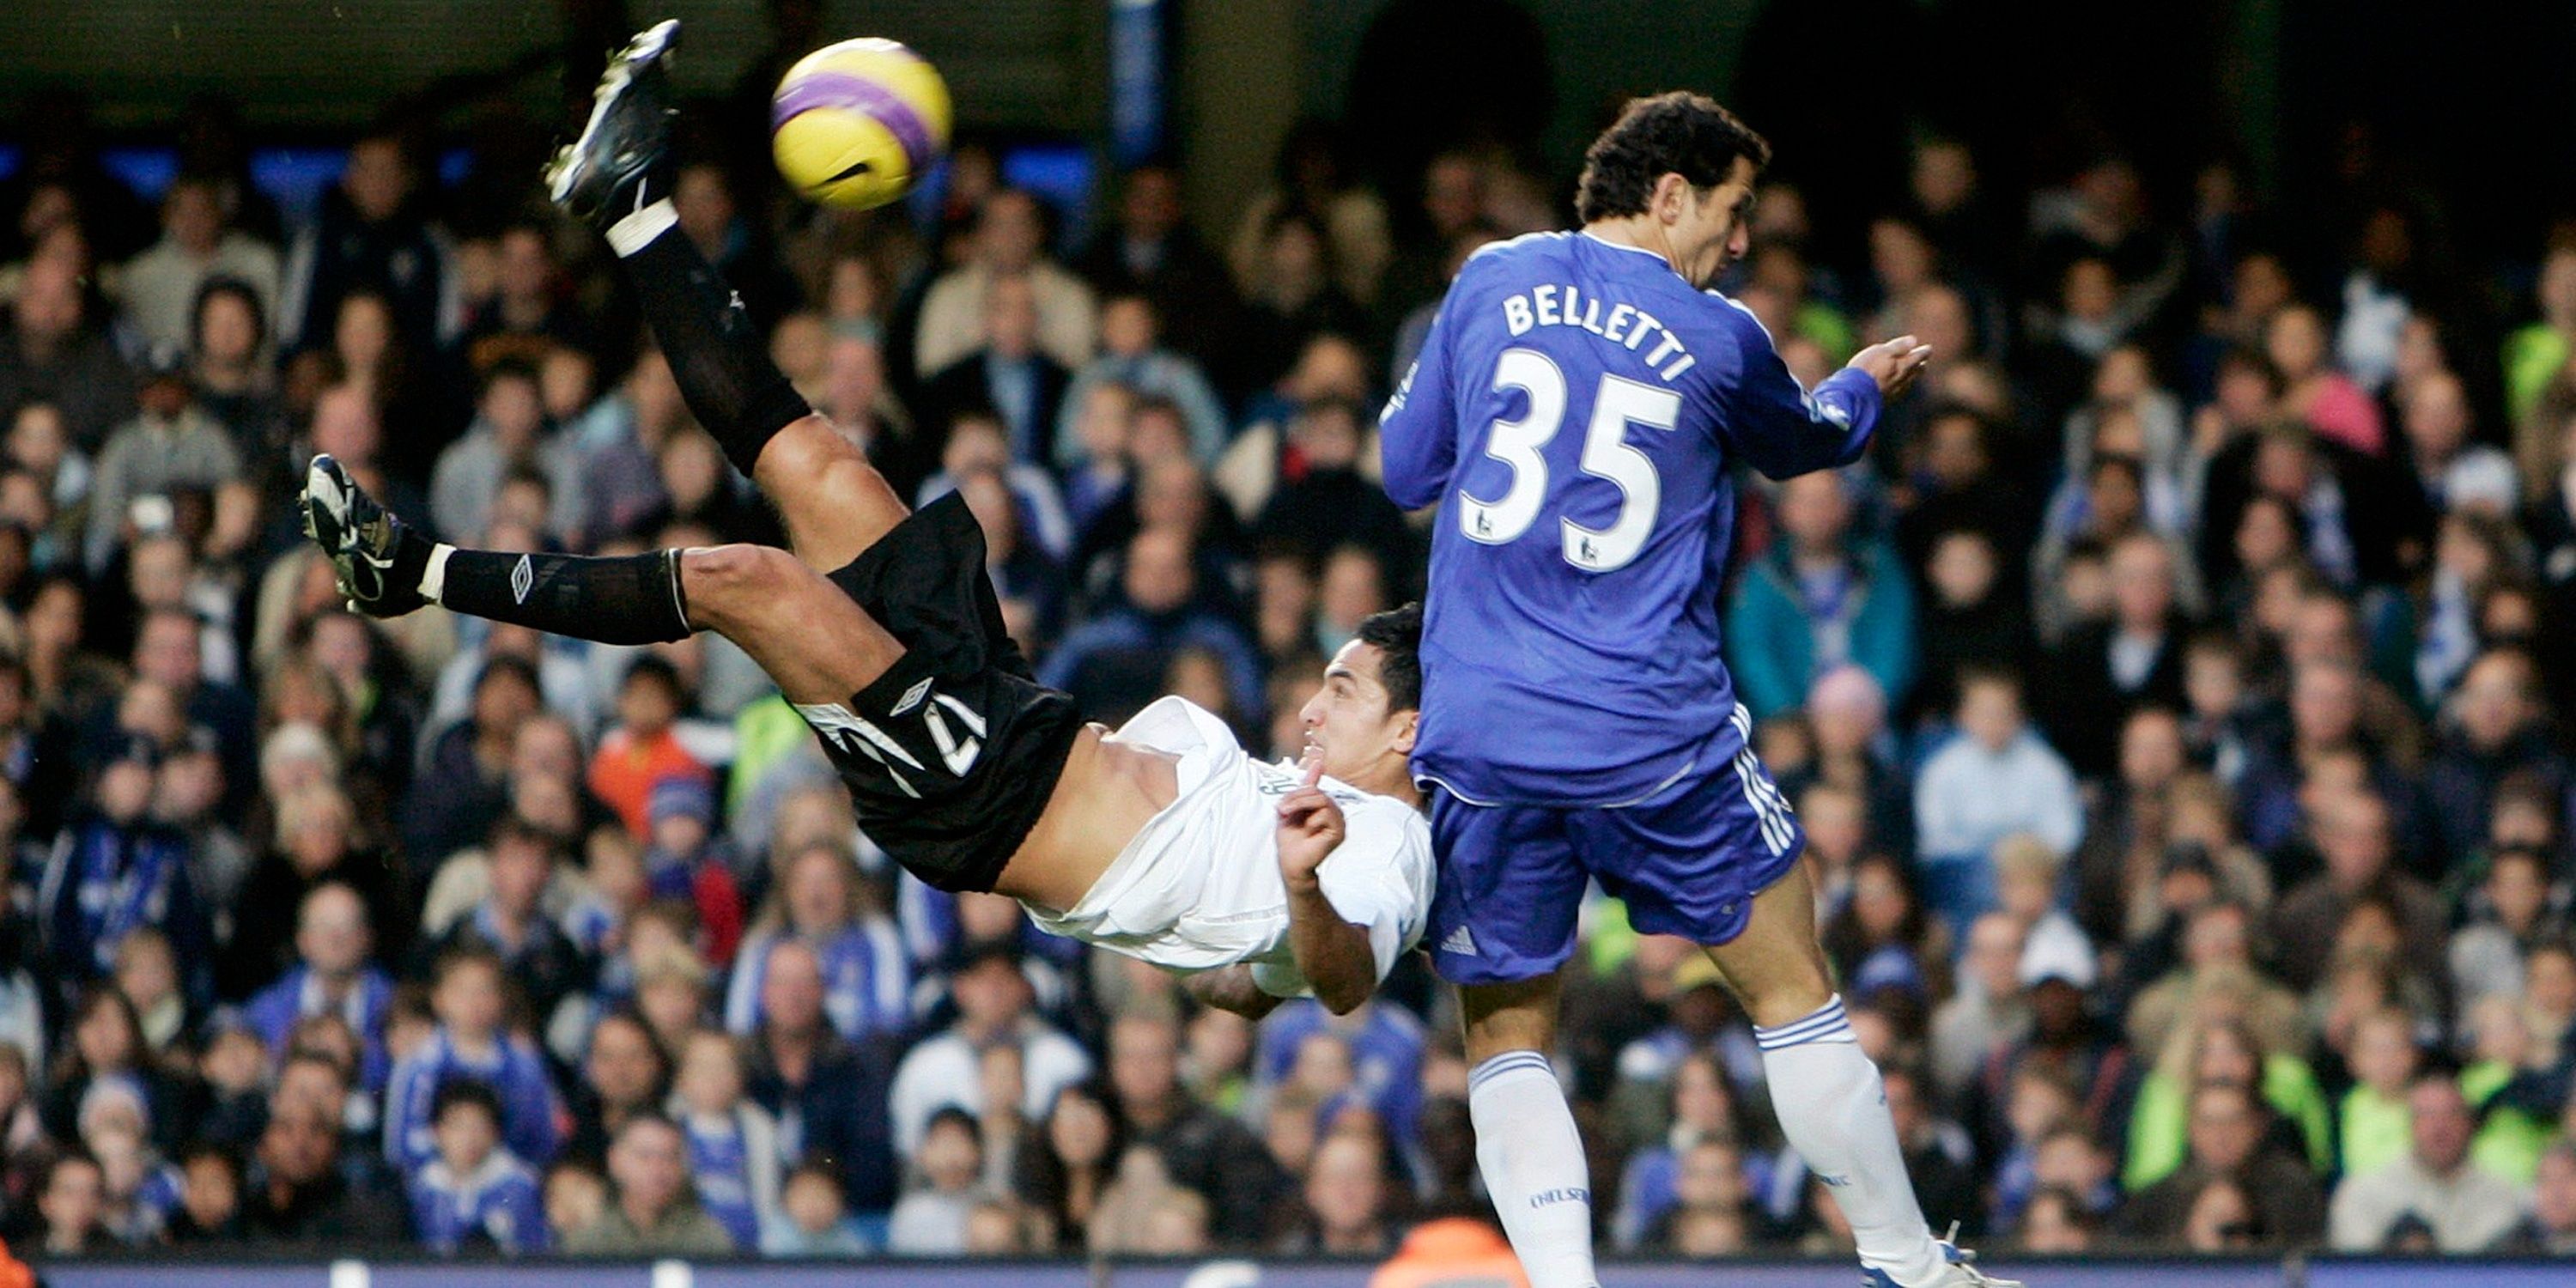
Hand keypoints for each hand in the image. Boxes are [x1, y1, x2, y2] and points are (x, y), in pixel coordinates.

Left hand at [1276, 751, 1345, 894]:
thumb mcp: (1292, 807)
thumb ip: (1304, 788)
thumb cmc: (1290, 839)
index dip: (1297, 793)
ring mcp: (1339, 822)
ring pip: (1321, 800)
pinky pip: (1326, 814)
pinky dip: (1311, 821)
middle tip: (1281, 810)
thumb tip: (1318, 762)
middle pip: (1317, 792)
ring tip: (1290, 817)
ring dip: (1300, 806)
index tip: (1285, 806)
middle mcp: (1334, 812)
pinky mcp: (1339, 832)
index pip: (1313, 788)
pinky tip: (1309, 832)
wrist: (1290, 862)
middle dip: (1295, 799)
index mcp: (1324, 806)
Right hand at [1846, 333, 1933, 398]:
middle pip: (1916, 371)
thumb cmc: (1867, 368)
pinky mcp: (1887, 400)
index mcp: (1903, 365)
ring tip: (1914, 372)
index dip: (1924, 352)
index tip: (1929, 349)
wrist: (1855, 394)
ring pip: (1909, 382)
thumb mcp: (1881, 352)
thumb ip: (1898, 347)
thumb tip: (1914, 341)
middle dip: (1920, 365)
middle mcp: (1903, 379)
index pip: (1918, 356)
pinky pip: (1900, 391)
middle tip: (1923, 361)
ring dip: (1913, 376)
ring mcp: (1895, 391)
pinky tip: (1900, 386)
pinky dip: (1903, 385)